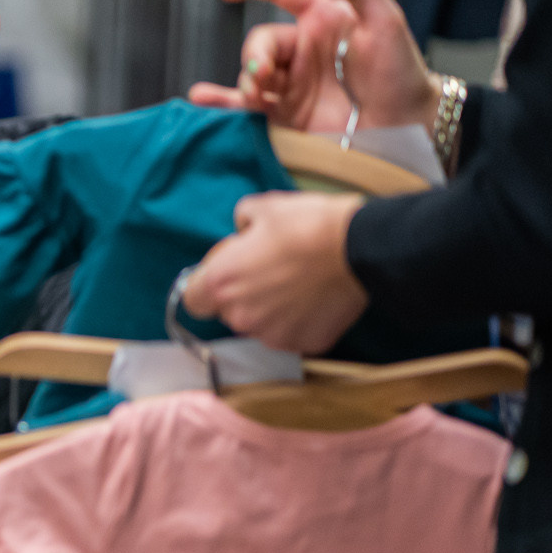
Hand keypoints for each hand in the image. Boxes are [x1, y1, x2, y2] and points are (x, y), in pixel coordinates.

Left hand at [183, 191, 369, 354]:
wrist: (359, 246)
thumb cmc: (305, 224)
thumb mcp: (261, 208)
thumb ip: (240, 224)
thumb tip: (244, 231)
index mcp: (221, 285)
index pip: (192, 301)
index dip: (205, 288)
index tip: (223, 275)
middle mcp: (241, 317)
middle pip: (230, 312)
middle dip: (244, 295)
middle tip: (270, 270)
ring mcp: (274, 335)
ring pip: (262, 325)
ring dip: (272, 309)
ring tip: (298, 283)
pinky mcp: (306, 344)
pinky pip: (294, 333)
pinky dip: (301, 320)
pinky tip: (316, 297)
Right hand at [187, 0, 439, 133]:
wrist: (407, 128)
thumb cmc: (402, 73)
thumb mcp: (387, 21)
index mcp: (321, 19)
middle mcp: (302, 50)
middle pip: (259, 42)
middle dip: (254, 56)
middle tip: (263, 75)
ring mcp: (292, 84)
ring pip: (250, 74)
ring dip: (245, 82)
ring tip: (254, 94)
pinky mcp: (286, 116)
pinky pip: (246, 107)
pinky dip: (221, 103)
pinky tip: (202, 98)